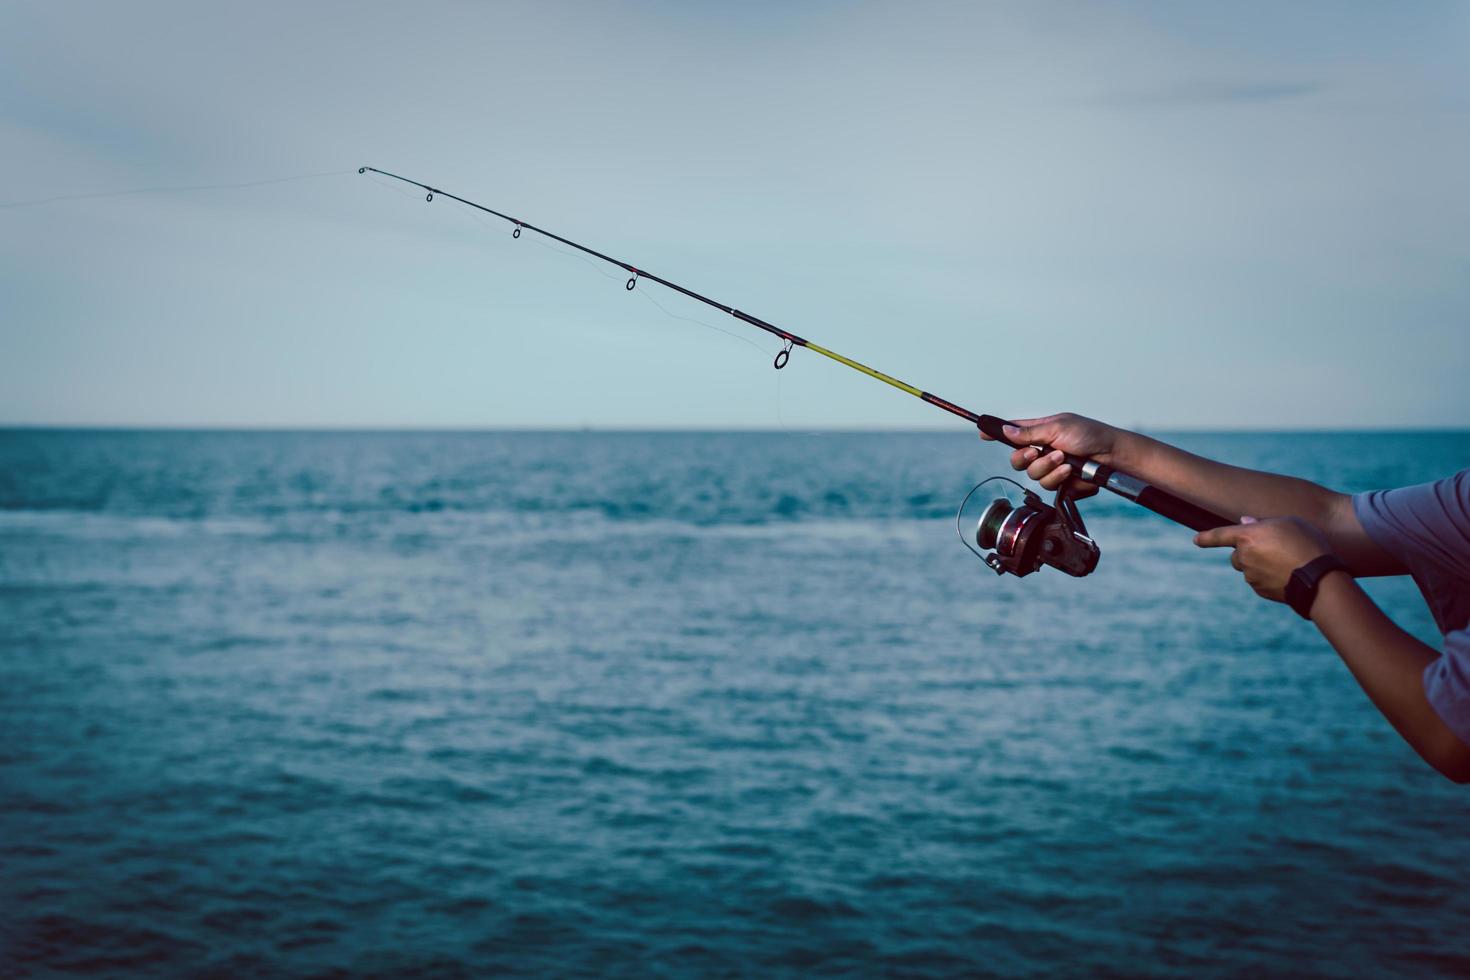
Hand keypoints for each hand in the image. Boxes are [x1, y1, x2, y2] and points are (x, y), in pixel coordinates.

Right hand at [978, 412, 1119, 497]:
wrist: (1112, 456)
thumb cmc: (1090, 435)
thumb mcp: (1057, 428)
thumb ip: (1030, 433)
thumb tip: (1006, 431)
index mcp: (1040, 433)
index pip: (1013, 433)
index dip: (997, 433)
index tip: (983, 433)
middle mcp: (1043, 451)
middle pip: (1018, 461)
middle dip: (1028, 458)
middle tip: (1040, 452)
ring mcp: (1052, 469)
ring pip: (1034, 477)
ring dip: (1049, 468)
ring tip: (1066, 461)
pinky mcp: (1062, 485)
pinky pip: (1050, 488)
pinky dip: (1062, 479)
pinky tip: (1073, 473)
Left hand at [1193, 516, 1332, 601]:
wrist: (1318, 578)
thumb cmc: (1307, 544)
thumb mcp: (1289, 522)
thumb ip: (1263, 522)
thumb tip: (1246, 522)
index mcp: (1247, 536)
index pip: (1220, 535)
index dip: (1207, 537)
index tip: (1196, 540)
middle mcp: (1244, 556)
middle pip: (1236, 555)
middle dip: (1247, 552)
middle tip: (1272, 549)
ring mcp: (1251, 575)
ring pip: (1248, 569)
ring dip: (1259, 565)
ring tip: (1286, 562)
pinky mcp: (1260, 590)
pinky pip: (1258, 581)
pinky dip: (1267, 578)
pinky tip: (1287, 574)